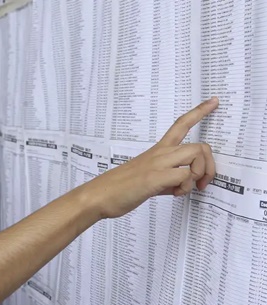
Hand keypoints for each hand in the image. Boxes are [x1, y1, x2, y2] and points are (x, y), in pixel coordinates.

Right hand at [84, 97, 218, 218]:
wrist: (98, 195)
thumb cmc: (119, 188)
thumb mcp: (148, 180)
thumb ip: (167, 180)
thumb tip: (180, 186)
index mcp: (157, 151)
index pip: (181, 124)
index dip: (199, 112)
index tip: (214, 102)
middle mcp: (159, 154)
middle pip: (199, 145)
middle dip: (209, 166)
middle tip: (203, 182)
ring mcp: (157, 164)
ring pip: (195, 155)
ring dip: (197, 174)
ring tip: (184, 188)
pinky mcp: (154, 177)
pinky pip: (184, 176)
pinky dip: (184, 187)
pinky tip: (173, 194)